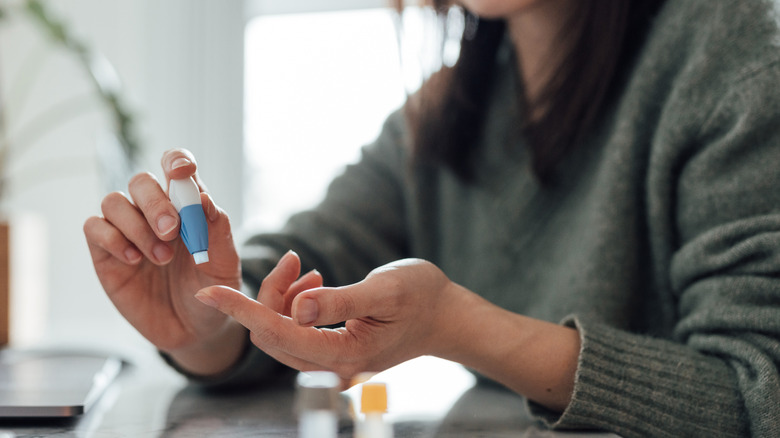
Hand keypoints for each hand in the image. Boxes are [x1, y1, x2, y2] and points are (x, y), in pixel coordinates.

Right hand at [84, 148, 242, 374]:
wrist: (194, 330)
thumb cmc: (211, 289)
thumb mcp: (224, 264)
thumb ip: (218, 230)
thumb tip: (204, 197)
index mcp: (186, 206)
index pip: (175, 167)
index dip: (176, 161)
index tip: (182, 171)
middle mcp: (154, 212)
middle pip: (141, 181)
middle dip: (155, 202)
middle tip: (171, 231)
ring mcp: (127, 231)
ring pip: (114, 202)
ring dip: (137, 226)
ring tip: (160, 257)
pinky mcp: (106, 254)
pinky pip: (94, 228)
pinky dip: (112, 238)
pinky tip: (134, 259)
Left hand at [194, 258, 471, 379]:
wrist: (445, 316)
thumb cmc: (421, 297)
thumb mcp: (385, 290)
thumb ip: (340, 301)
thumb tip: (297, 308)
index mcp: (344, 356)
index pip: (277, 333)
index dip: (242, 310)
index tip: (210, 291)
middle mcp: (332, 369)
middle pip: (272, 335)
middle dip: (269, 296)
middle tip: (294, 261)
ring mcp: (331, 365)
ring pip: (281, 333)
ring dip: (283, 299)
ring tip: (313, 273)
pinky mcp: (331, 355)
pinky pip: (295, 332)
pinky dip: (294, 305)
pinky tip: (316, 285)